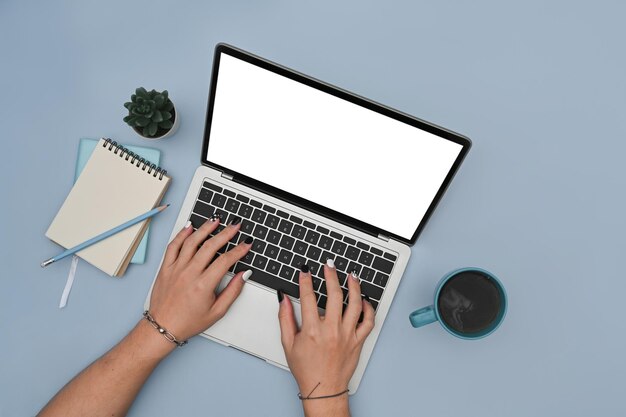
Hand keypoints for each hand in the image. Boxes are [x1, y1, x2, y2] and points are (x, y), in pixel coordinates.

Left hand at [148, 216, 252, 340]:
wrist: (162, 327)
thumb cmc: (188, 322)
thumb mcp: (217, 312)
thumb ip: (232, 291)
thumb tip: (243, 275)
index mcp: (203, 285)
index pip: (225, 261)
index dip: (239, 250)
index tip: (246, 244)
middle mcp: (189, 274)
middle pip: (210, 246)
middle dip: (226, 233)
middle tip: (235, 226)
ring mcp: (176, 269)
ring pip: (191, 242)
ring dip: (205, 228)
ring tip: (215, 220)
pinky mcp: (166, 268)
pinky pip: (173, 246)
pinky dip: (181, 234)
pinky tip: (190, 227)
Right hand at [278, 259, 374, 400]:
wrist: (324, 389)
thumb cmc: (306, 369)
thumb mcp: (288, 344)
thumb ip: (285, 319)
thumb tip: (284, 299)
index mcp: (312, 331)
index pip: (308, 297)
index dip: (306, 281)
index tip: (305, 270)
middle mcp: (331, 331)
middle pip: (334, 295)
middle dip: (331, 276)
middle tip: (328, 266)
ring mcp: (347, 335)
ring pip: (354, 305)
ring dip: (354, 287)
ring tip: (351, 276)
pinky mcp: (358, 341)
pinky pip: (368, 322)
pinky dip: (368, 309)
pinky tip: (364, 299)